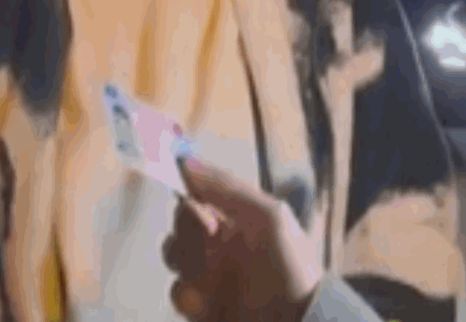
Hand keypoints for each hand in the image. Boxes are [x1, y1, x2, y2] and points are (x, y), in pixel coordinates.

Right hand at [163, 159, 322, 321]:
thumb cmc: (290, 266)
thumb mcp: (269, 218)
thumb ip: (227, 187)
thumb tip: (185, 160)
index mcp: (237, 218)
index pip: (199, 194)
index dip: (188, 191)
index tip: (186, 193)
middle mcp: (220, 243)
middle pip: (181, 224)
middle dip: (186, 229)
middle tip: (207, 238)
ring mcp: (210, 275)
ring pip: (175, 257)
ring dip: (185, 261)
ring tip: (207, 273)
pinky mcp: (203, 305)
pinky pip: (179, 293)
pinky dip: (189, 295)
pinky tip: (207, 299)